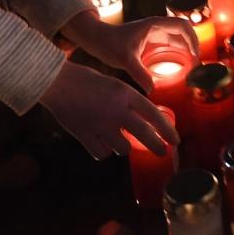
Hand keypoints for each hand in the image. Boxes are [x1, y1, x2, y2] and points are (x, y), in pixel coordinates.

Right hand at [40, 62, 178, 158]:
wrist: (58, 83)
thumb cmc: (86, 80)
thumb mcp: (114, 85)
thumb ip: (128, 102)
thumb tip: (143, 121)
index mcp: (125, 94)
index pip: (153, 114)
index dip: (167, 129)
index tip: (175, 140)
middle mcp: (116, 110)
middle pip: (144, 135)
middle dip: (157, 146)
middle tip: (163, 152)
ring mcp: (101, 125)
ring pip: (122, 148)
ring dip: (122, 146)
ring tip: (117, 138)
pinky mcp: (86, 136)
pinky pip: (102, 153)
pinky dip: (103, 150)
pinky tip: (100, 142)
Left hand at [63, 11, 196, 90]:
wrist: (97, 40)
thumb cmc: (109, 43)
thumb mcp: (124, 59)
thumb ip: (138, 73)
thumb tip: (151, 90)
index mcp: (154, 25)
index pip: (181, 26)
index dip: (191, 39)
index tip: (194, 55)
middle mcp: (157, 27)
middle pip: (183, 32)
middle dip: (193, 45)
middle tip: (197, 64)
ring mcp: (154, 34)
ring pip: (178, 39)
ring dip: (187, 50)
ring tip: (193, 67)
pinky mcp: (151, 42)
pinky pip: (170, 46)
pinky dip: (179, 54)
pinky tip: (181, 66)